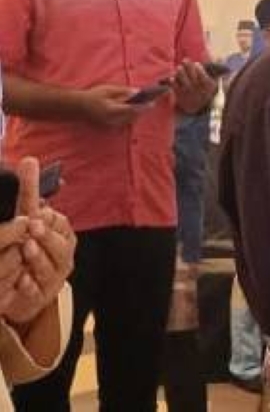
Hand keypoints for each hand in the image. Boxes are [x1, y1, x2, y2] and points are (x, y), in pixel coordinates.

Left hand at [3, 159, 74, 324]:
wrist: (24, 287)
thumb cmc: (29, 245)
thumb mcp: (29, 217)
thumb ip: (30, 191)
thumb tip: (28, 159)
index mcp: (63, 235)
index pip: (60, 224)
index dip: (49, 220)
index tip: (38, 214)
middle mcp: (63, 255)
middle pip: (59, 246)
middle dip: (46, 237)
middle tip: (33, 228)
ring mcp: (53, 277)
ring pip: (49, 268)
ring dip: (38, 259)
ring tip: (27, 250)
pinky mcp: (41, 296)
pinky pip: (36, 291)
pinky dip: (30, 287)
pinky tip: (21, 281)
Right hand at [79, 85, 147, 126]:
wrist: (78, 107)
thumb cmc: (93, 96)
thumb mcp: (108, 89)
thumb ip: (123, 91)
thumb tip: (137, 91)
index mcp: (113, 110)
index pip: (132, 109)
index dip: (144, 107)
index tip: (153, 102)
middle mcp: (113, 120)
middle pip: (133, 116)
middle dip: (142, 110)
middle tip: (152, 102)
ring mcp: (111, 124)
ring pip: (130, 120)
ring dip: (137, 113)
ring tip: (146, 105)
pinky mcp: (110, 126)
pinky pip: (124, 122)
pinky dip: (130, 116)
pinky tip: (135, 110)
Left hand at [171, 60, 217, 113]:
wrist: (197, 109)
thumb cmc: (206, 92)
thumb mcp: (214, 83)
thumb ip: (217, 71)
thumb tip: (220, 58)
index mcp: (208, 87)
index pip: (204, 78)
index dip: (199, 70)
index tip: (196, 64)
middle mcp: (198, 91)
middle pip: (193, 78)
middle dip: (189, 68)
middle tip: (185, 60)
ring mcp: (189, 94)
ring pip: (184, 83)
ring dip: (181, 74)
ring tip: (179, 67)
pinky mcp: (180, 96)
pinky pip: (176, 89)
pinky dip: (173, 83)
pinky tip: (172, 77)